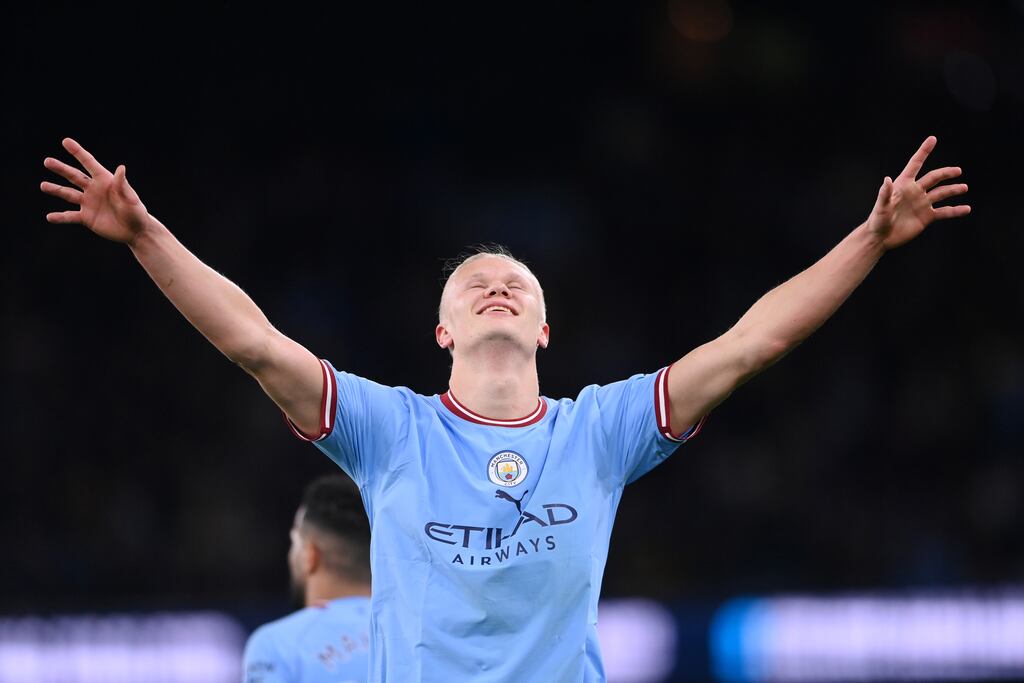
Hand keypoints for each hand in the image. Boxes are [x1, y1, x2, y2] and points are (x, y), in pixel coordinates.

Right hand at [41, 138, 149, 244]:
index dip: (78, 152)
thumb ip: (123, 185)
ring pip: (68, 194)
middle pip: (74, 176)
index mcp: (105, 181)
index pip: (89, 163)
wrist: (136, 232)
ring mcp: (89, 203)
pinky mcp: (87, 218)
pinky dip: (60, 217)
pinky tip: (50, 217)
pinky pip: (70, 216)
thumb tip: (121, 168)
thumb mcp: (131, 199)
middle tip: (47, 161)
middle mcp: (94, 190)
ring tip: (43, 186)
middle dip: (61, 169)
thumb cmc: (136, 212)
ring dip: (56, 190)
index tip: (66, 141)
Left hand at [866, 136, 970, 250]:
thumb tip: (887, 179)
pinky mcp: (927, 216)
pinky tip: (966, 209)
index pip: (915, 164)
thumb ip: (885, 194)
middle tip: (958, 171)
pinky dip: (955, 210)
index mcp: (904, 184)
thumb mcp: (881, 207)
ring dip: (953, 190)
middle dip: (946, 173)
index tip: (932, 139)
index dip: (924, 151)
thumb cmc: (877, 220)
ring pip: (941, 193)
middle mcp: (915, 191)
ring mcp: (922, 204)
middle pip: (934, 178)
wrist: (881, 238)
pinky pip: (944, 212)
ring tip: (964, 187)